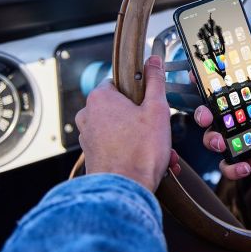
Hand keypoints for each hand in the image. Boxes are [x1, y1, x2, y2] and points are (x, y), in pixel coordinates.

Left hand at [75, 56, 179, 191]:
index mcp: (100, 97)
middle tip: (161, 133)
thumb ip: (155, 81)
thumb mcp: (157, 109)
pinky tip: (152, 164)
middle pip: (123, 108)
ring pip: (122, 130)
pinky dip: (134, 153)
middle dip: (146, 121)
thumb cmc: (139, 151)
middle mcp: (88, 115)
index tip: (153, 103)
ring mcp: (88, 137)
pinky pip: (117, 147)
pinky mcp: (93, 156)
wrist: (124, 191)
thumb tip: (153, 60)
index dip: (141, 92)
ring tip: (162, 154)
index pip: (120, 82)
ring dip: (144, 139)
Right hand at [195, 42, 250, 189]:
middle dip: (203, 113)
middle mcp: (249, 117)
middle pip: (214, 112)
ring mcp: (248, 139)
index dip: (210, 82)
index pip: (229, 87)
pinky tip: (245, 165)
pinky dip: (231, 166)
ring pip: (215, 138)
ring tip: (224, 142)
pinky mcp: (250, 161)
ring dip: (213, 140)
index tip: (196, 74)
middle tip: (207, 115)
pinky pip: (229, 164)